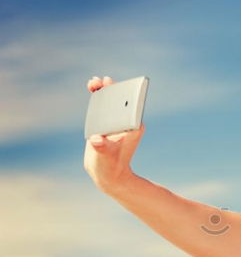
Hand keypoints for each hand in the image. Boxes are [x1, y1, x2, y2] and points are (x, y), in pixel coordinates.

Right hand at [83, 75, 144, 193]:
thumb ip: (101, 146)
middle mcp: (127, 123)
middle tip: (104, 81)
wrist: (107, 175)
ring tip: (94, 82)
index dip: (123, 94)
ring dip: (103, 91)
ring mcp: (117, 123)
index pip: (130, 107)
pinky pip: (103, 107)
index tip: (116, 86)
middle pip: (121, 101)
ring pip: (111, 102)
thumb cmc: (110, 166)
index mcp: (133, 127)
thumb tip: (96, 139)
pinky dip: (98, 98)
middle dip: (112, 90)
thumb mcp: (105, 156)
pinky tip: (92, 89)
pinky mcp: (107, 124)